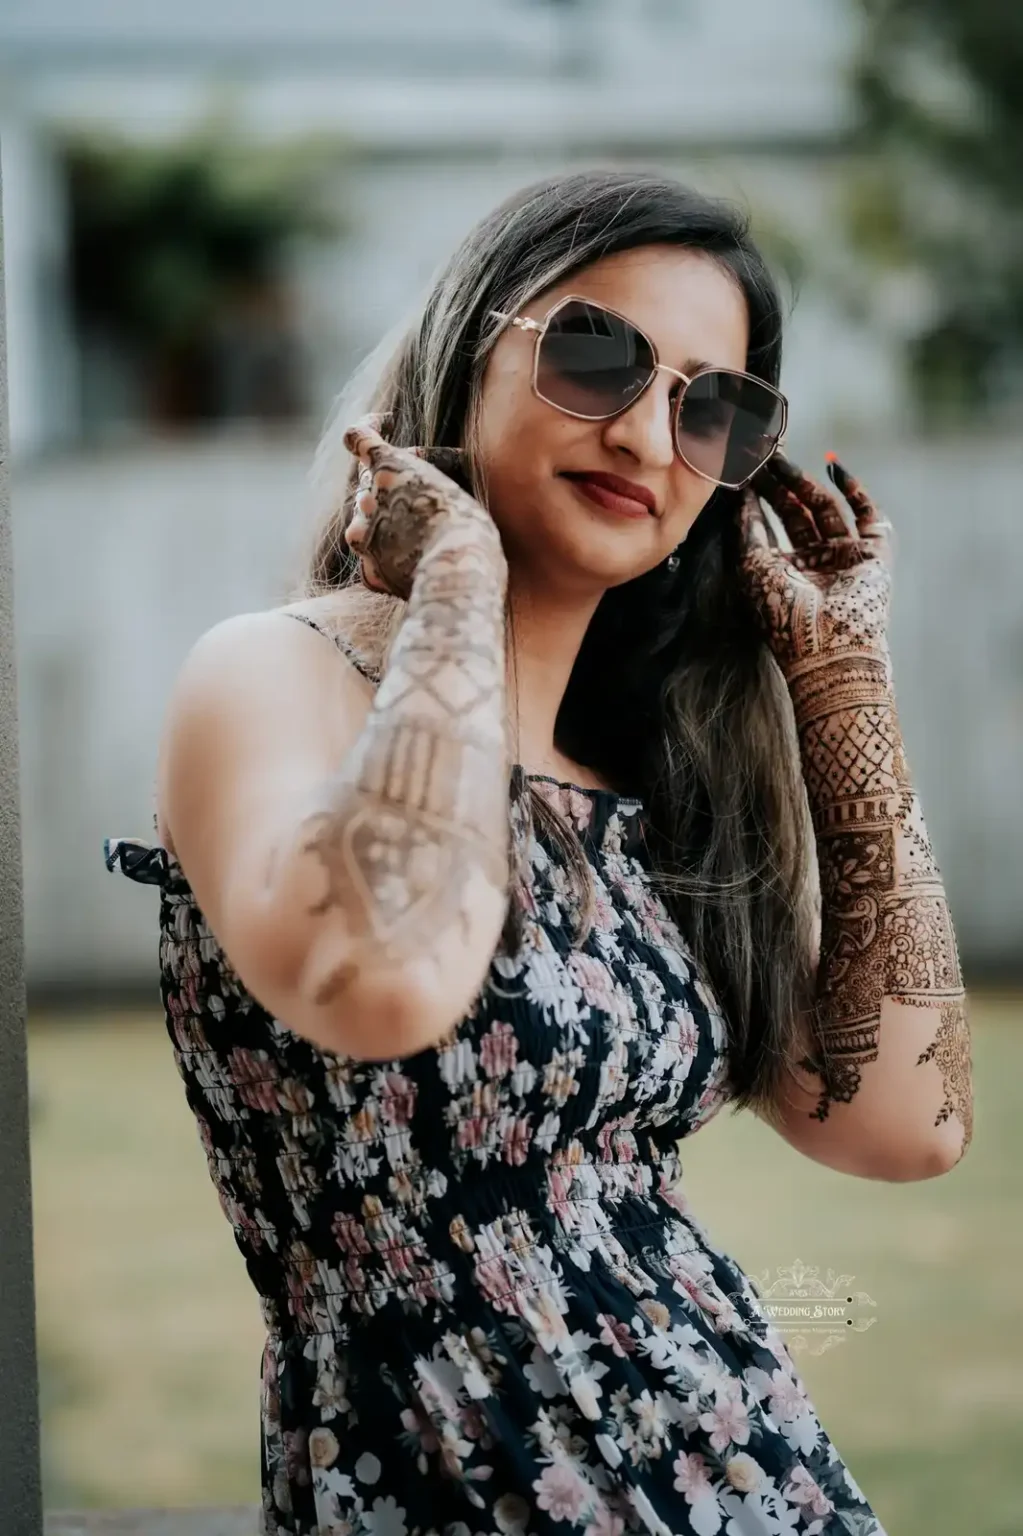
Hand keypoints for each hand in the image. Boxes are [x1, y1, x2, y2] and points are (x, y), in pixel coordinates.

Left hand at [343, 422, 495, 599]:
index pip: (357, 437)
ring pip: (364, 522)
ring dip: (385, 521)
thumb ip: (426, 469)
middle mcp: (366, 499)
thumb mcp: (454, 480)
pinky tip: (412, 564)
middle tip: (420, 493)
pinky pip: (372, 560)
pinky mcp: (369, 571)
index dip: (367, 427)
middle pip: (367, 483)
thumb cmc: (467, 522)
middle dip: (389, 483)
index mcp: (387, 467)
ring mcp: (363, 537)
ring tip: (420, 535)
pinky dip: (387, 559)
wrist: (457, 571)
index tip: (383, 425)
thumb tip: (415, 461)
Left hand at [738, 452, 893, 680]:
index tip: (744, 468)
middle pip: (797, 511)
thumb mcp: (752, 566)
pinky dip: (854, 489)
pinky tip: (833, 467)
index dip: (759, 495)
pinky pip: (868, 514)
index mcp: (784, 569)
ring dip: (805, 483)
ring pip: (825, 508)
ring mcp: (844, 556)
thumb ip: (746, 528)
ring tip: (781, 462)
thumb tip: (739, 493)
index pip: (771, 522)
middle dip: (779, 484)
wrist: (827, 645)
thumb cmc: (783, 614)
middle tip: (762, 456)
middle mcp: (814, 561)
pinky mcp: (874, 553)